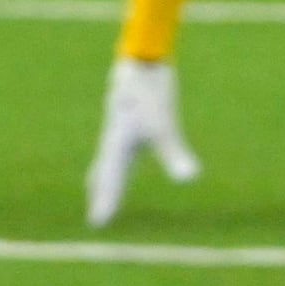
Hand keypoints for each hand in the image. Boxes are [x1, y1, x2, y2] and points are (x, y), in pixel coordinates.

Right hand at [85, 55, 197, 224]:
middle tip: (96, 221)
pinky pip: (114, 147)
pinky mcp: (127, 121)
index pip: (111, 182)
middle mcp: (113, 140)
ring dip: (101, 179)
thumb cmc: (151, 93)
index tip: (98, 225)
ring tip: (94, 190)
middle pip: (103, 174)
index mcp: (117, 146)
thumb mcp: (166, 127)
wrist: (141, 61)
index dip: (106, 203)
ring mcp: (118, 129)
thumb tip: (190, 179)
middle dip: (101, 196)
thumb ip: (175, 154)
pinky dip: (110, 159)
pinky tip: (116, 157)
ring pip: (106, 160)